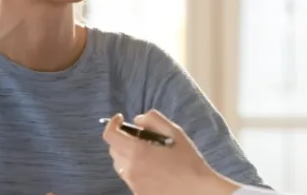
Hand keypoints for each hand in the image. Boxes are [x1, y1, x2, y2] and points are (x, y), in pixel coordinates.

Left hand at [102, 110, 240, 194]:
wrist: (196, 191)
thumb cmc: (188, 162)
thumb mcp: (175, 132)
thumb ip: (153, 120)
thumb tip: (137, 120)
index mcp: (137, 152)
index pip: (110, 135)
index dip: (112, 124)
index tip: (120, 118)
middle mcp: (130, 169)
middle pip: (114, 150)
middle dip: (122, 140)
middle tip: (141, 138)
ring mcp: (133, 184)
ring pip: (121, 165)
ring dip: (129, 156)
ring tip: (151, 156)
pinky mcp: (137, 193)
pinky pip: (130, 177)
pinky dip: (136, 170)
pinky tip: (155, 170)